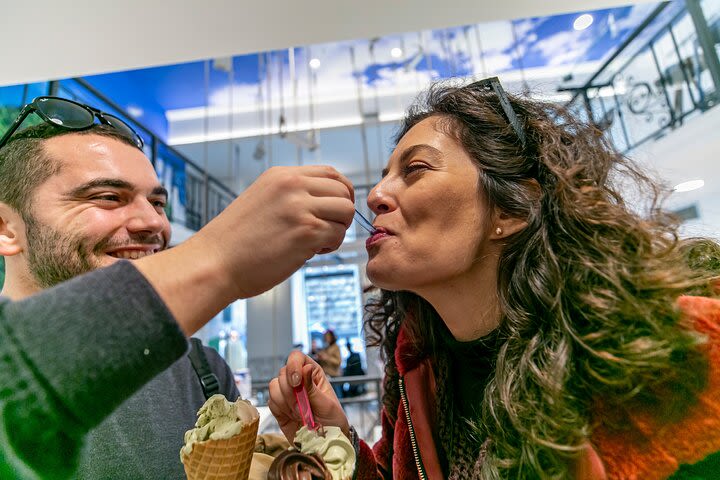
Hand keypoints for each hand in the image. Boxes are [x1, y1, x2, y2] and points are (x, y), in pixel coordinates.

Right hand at [192, 166, 354, 298]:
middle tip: (326, 230)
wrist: (214, 263)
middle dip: (341, 213)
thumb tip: (327, 202)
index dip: (341, 192)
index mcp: (281, 175)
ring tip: (317, 242)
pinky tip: (309, 252)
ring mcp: (300, 207)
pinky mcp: (306, 232)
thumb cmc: (236, 240)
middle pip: (343, 190)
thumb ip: (292, 195)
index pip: (331, 173)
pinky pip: (337, 234)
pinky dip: (330, 246)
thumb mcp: (262, 199)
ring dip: (338, 229)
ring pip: (346, 211)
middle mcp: (292, 185)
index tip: (335, 210)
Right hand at [268, 351, 349, 442]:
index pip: (296, 357)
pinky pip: (271, 402)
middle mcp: (298, 380)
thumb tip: (306, 367)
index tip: (296, 382)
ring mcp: (287, 393)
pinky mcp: (278, 407)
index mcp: (312, 373)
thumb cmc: (332, 421)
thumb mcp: (326, 405)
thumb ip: (312, 388)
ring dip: (285, 402)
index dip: (293, 366)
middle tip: (303, 407)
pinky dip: (280, 410)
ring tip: (299, 413)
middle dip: (291, 392)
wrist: (324, 444)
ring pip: (273, 386)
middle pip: (283, 373)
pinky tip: (291, 417)